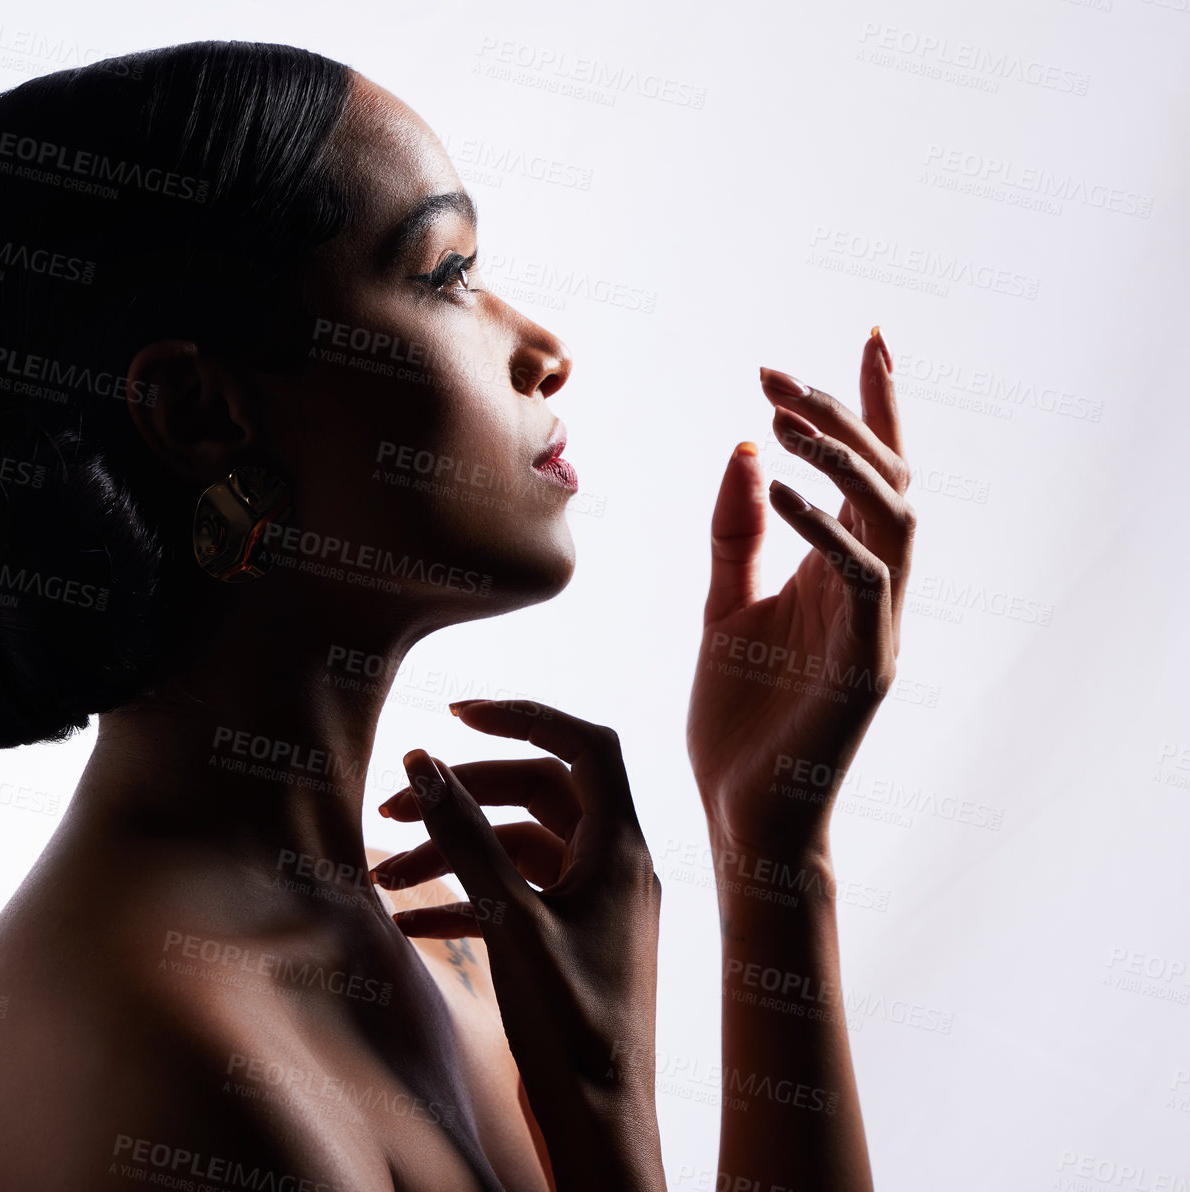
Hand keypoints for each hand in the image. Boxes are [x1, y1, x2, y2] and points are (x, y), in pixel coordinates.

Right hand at [371, 698, 664, 1191]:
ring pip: (517, 850)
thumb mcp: (509, 919)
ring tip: (386, 873)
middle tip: (395, 807)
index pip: (585, 744)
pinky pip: (514, 898)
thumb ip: (466, 836)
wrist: (600, 1126)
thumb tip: (423, 762)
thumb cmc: (571, 1027)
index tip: (456, 713)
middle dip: (463, 795)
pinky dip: (464, 899)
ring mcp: (592, 908)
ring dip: (452, 853)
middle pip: (538, 794)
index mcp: (620, 850)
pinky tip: (411, 922)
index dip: (524, 716)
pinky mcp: (568, 946)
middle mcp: (614, 869)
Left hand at [686, 327, 914, 856]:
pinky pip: (864, 578)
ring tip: (783, 413)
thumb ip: (735, 534)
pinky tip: (780, 488)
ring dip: (841, 458)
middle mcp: (873, 589)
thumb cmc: (737, 715)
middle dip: (840, 417)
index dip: (875, 406)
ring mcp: (878, 627)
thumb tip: (744, 450)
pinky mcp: (867, 666)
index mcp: (842, 571)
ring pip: (893, 517)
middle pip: (887, 479)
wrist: (739, 812)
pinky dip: (825, 527)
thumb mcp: (722, 605)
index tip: (870, 335)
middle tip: (777, 374)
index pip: (872, 473)